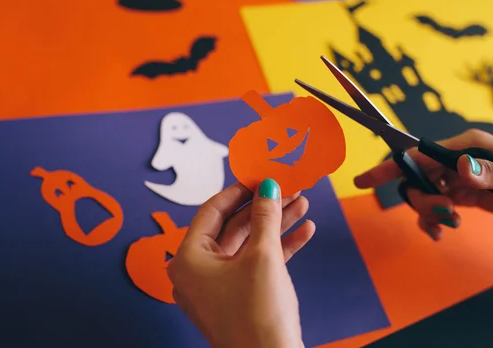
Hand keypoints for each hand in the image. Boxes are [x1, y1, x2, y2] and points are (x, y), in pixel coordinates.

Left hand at [167, 179, 313, 347]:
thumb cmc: (257, 316)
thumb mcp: (263, 256)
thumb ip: (265, 216)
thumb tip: (267, 187)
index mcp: (188, 259)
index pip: (212, 210)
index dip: (239, 190)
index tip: (259, 175)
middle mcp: (197, 272)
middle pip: (233, 226)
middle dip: (264, 207)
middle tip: (286, 188)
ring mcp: (217, 286)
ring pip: (248, 244)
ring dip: (276, 225)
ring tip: (302, 205)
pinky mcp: (237, 297)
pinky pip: (255, 264)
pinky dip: (278, 248)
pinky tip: (303, 232)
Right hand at [354, 129, 492, 240]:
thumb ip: (492, 173)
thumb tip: (460, 168)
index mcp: (468, 147)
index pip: (420, 154)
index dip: (391, 166)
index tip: (365, 180)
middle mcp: (458, 159)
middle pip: (416, 177)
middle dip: (421, 198)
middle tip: (444, 214)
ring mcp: (460, 178)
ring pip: (423, 193)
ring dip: (426, 212)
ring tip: (445, 226)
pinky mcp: (464, 195)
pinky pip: (436, 206)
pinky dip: (432, 220)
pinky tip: (440, 232)